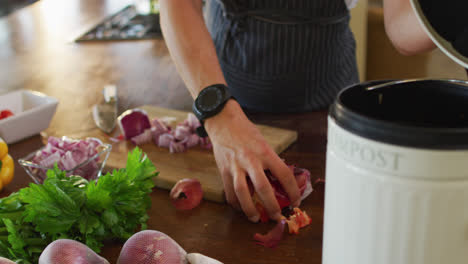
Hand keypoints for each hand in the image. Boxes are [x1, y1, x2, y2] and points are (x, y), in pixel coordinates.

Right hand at [205, 100, 300, 221]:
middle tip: (276, 215)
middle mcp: (251, 159)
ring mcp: (235, 166)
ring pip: (243, 192)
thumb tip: (280, 181)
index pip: (284, 174)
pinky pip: (229, 191)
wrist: (223, 121)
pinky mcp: (224, 170)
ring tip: (255, 218)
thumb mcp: (263, 143)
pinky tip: (240, 208)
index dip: (292, 190)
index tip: (296, 200)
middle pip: (263, 188)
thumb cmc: (246, 132)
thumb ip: (270, 161)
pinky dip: (235, 203)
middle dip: (272, 205)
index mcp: (265, 152)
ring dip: (250, 208)